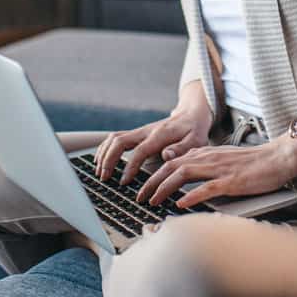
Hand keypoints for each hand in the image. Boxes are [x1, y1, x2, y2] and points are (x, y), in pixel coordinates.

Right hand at [93, 94, 213, 184]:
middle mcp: (146, 131)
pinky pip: (116, 138)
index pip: (139, 151)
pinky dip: (105, 149)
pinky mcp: (137, 133)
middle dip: (108, 160)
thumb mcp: (196, 141)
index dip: (130, 166)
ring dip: (104, 154)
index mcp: (160, 135)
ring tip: (99, 172)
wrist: (191, 115)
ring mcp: (140, 131)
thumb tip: (166, 155)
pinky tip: (101, 161)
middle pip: (119, 141)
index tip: (123, 182)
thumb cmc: (194, 131)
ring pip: (114, 138)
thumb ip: (182, 148)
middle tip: (104, 178)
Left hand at [134, 137, 296, 210]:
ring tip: (152, 201)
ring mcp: (219, 168)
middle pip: (171, 166)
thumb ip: (204, 165)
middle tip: (139, 197)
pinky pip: (207, 187)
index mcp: (205, 153)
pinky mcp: (231, 180)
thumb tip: (185, 177)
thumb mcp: (223, 159)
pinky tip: (181, 204)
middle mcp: (208, 158)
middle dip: (151, 182)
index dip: (154, 174)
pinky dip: (191, 195)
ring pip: (183, 174)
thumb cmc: (253, 162)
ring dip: (164, 188)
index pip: (172, 161)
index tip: (142, 188)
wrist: (278, 157)